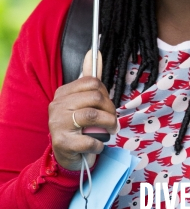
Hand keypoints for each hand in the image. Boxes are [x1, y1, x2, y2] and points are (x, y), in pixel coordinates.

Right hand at [48, 50, 117, 169]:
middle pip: (96, 97)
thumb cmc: (78, 125)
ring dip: (108, 125)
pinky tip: (98, 145)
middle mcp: (57, 106)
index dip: (106, 94)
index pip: (92, 82)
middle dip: (110, 110)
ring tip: (110, 131)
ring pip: (94, 116)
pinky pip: (90, 140)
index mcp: (63, 92)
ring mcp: (58, 124)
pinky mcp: (62, 143)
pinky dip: (99, 144)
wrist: (67, 156)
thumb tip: (94, 51)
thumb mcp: (83, 100)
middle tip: (112, 121)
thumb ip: (90, 78)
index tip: (107, 105)